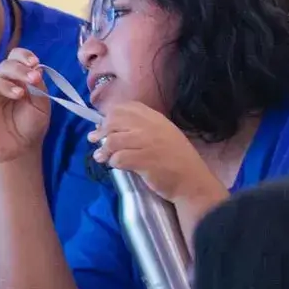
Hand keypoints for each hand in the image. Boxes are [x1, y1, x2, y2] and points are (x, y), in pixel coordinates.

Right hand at [0, 48, 51, 165]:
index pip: (16, 57)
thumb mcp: (41, 104)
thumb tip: (36, 67)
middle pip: (4, 65)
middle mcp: (0, 82)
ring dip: (5, 83)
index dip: (23, 56)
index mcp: (17, 78)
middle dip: (19, 69)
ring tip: (19, 94)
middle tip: (32, 79)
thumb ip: (38, 86)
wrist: (21, 149)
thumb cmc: (31, 125)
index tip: (34, 63)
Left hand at [89, 102, 219, 206]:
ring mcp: (148, 143)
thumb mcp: (164, 135)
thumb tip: (111, 127)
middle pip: (115, 120)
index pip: (126, 107)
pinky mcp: (144, 161)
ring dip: (103, 149)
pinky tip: (115, 166)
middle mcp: (151, 127)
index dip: (111, 114)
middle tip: (96, 140)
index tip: (105, 126)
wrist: (192, 181)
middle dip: (101, 131)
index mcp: (156, 119)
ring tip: (101, 157)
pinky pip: (118, 158)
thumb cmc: (177, 160)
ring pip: (113, 140)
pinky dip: (113, 162)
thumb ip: (142, 129)